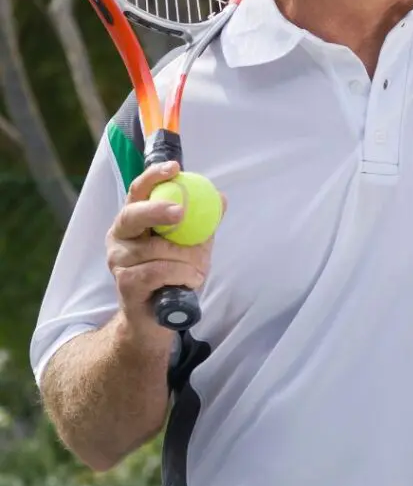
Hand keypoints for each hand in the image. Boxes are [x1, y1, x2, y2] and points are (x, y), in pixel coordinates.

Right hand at [106, 162, 221, 333]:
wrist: (159, 317)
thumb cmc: (174, 274)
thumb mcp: (192, 244)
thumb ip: (202, 222)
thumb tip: (221, 198)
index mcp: (134, 221)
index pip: (138, 191)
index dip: (154, 176)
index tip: (175, 168)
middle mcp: (119, 237)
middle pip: (133, 215)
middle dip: (158, 210)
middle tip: (181, 212)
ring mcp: (118, 261)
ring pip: (157, 250)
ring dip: (187, 258)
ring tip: (198, 268)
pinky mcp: (124, 284)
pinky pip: (159, 271)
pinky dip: (182, 274)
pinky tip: (190, 280)